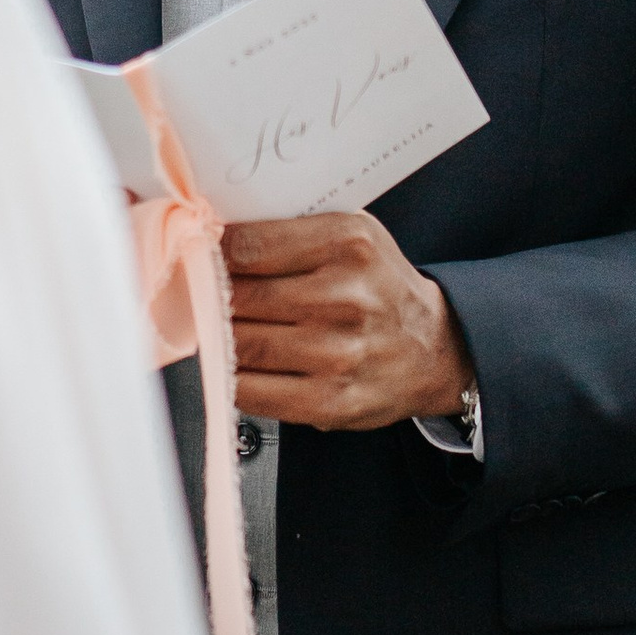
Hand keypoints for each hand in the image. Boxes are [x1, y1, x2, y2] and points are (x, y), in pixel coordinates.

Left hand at [224, 213, 472, 431]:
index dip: (212, 252)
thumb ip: (290, 232)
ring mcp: (339, 355)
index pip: (249, 246)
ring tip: (222, 326)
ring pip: (241, 344)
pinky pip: (252, 391)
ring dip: (220, 337)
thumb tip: (214, 237)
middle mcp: (346, 299)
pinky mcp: (330, 402)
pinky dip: (233, 377)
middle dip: (212, 296)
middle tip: (203, 293)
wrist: (433, 349)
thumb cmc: (380, 288)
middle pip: (239, 297)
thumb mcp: (351, 235)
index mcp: (349, 246)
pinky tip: (238, 362)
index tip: (201, 255)